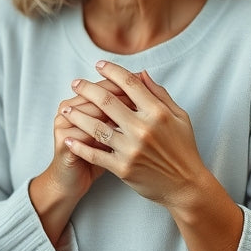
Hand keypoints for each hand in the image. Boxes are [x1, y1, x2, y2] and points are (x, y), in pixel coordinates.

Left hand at [61, 60, 208, 208]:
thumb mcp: (180, 117)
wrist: (185, 186)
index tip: (99, 65)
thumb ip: (159, 94)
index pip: (130, 84)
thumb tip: (141, 74)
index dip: (112, 72)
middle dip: (87, 89)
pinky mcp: (123, 168)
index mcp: (158, 113)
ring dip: (77, 115)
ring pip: (96, 127)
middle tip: (75, 83)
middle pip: (107, 101)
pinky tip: (68, 139)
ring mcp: (131, 149)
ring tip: (65, 108)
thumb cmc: (183, 149)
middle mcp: (143, 129)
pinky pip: (95, 154)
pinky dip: (80, 146)